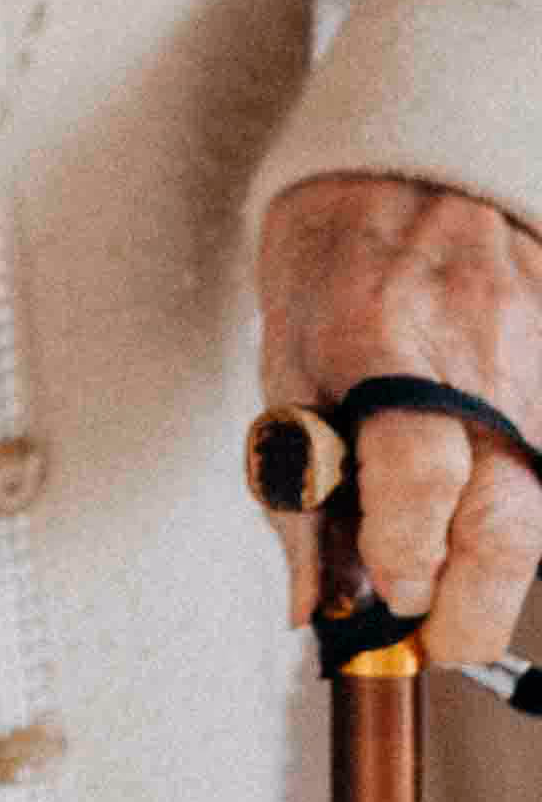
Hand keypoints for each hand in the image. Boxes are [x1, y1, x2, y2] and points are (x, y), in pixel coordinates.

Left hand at [256, 169, 541, 665]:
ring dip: (497, 571)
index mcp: (387, 344)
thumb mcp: (286, 360)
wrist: (414, 164)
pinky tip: (479, 514)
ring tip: (449, 578)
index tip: (387, 595)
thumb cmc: (334, 260)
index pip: (418, 477)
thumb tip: (314, 606)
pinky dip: (521, 512)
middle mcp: (480, 361)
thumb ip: (300, 486)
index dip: (406, 557)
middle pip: (506, 526)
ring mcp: (539, 369)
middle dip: (470, 612)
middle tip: (430, 637)